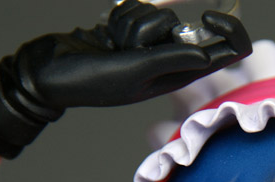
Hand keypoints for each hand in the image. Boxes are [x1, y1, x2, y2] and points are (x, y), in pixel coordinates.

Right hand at [0, 0, 250, 157]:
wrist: (47, 70)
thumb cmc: (88, 80)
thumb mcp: (133, 73)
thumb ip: (171, 62)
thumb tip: (207, 55)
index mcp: (177, 78)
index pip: (222, 55)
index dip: (227, 33)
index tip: (210, 15)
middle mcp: (167, 63)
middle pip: (188, 29)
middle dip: (160, 27)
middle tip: (132, 42)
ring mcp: (149, 47)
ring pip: (161, 15)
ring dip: (135, 23)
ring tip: (114, 44)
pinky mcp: (130, 32)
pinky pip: (140, 9)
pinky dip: (122, 17)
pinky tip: (106, 35)